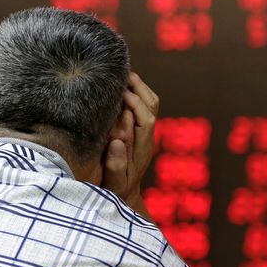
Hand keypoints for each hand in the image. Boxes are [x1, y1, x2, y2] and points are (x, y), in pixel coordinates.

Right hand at [102, 72, 158, 214]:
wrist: (125, 193)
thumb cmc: (116, 189)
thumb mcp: (114, 183)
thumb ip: (115, 164)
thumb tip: (117, 140)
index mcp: (142, 149)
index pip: (146, 120)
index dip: (135, 104)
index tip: (120, 93)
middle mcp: (147, 137)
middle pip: (152, 106)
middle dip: (140, 88)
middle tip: (123, 73)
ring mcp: (145, 132)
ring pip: (150, 103)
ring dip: (139, 87)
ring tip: (123, 73)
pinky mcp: (140, 129)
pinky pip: (143, 106)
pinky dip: (135, 92)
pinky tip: (121, 85)